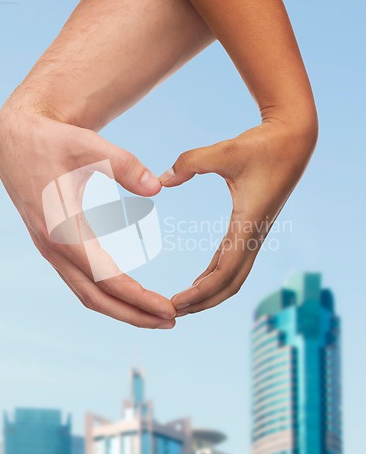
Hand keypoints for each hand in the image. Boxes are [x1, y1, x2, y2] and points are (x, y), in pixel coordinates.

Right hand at [0, 100, 175, 328]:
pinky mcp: (55, 246)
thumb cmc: (55, 142)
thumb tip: (157, 188)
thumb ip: (124, 165)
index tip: (169, 310)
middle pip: (96, 297)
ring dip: (121, 308)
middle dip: (134, 314)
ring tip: (156, 314)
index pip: (105, 277)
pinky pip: (81, 280)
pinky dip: (107, 294)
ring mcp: (51, 250)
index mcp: (61, 228)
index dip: (138, 298)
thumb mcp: (89, 145)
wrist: (17, 141)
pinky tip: (129, 292)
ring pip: (87, 293)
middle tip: (172, 321)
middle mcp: (54, 247)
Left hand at [160, 122, 316, 315]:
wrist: (292, 140)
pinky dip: (215, 274)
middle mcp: (254, 235)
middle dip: (202, 302)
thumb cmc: (263, 145)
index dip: (200, 293)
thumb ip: (191, 162)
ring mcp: (254, 233)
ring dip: (209, 292)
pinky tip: (199, 280)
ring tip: (182, 303)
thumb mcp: (225, 150)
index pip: (224, 273)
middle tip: (171, 313)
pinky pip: (232, 259)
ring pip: (233, 276)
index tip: (174, 303)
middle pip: (229, 284)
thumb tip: (161, 180)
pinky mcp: (251, 227)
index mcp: (248, 225)